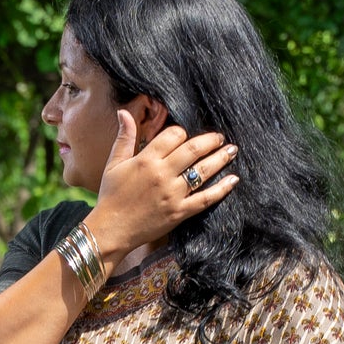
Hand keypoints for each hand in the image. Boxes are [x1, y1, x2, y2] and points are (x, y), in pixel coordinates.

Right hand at [85, 113, 238, 264]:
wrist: (111, 230)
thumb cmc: (111, 196)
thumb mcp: (114, 164)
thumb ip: (124, 138)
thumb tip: (124, 113)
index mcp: (146, 160)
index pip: (173, 136)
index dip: (183, 132)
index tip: (187, 135)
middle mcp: (162, 174)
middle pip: (193, 150)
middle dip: (210, 141)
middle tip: (221, 137)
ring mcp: (173, 194)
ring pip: (202, 171)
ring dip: (220, 159)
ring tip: (232, 151)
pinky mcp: (179, 212)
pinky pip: (205, 199)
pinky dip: (221, 189)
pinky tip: (233, 180)